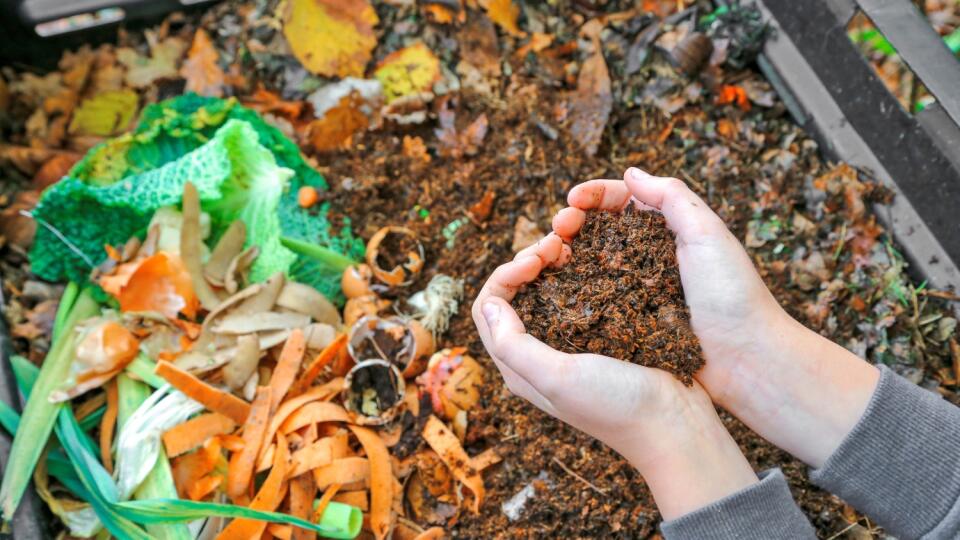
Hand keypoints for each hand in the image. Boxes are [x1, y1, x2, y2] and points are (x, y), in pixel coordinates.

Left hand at [471, 234, 757, 518]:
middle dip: (528, 261)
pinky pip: (580, 293)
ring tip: (573, 244)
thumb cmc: (616, 406)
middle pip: (514, 294)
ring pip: (546, 289)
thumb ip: (515, 345)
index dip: (505, 275)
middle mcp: (539, 354)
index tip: (536, 260)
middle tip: (556, 244)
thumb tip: (490, 304)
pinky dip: (581, 271)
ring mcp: (572, 343)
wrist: (676, 424)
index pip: (489, 308)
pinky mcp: (602, 334)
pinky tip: (596, 258)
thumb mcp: (558, 378)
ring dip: (553, 262)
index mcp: (519, 367)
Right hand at [554, 167, 879, 467]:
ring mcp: (637, 290)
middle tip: (557, 228)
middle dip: (573, 222)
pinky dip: (574, 288)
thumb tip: (630, 173)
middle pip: (600, 229)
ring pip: (592, 262)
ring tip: (550, 254)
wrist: (746, 360)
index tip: (572, 200)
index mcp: (671, 230)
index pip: (623, 201)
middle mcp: (650, 256)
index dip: (594, 196)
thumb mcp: (708, 234)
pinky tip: (558, 286)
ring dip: (567, 253)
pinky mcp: (630, 322)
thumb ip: (672, 198)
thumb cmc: (733, 295)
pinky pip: (596, 299)